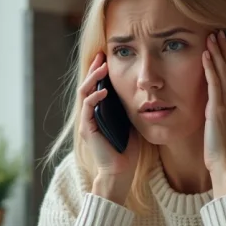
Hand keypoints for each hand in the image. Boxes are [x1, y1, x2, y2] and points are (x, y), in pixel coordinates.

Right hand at [78, 52, 139, 202]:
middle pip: (87, 85)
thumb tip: (141, 87)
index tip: (108, 56)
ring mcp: (87, 121)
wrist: (122, 170)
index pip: (96, 85)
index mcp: (99, 110)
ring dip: (92, 79)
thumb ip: (129, 105)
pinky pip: (87, 110)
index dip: (100, 70)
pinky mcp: (87, 130)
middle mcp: (90, 114)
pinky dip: (94, 98)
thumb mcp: (131, 119)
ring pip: (84, 93)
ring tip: (102, 67)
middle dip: (94, 69)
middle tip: (102, 55)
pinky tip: (104, 91)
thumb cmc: (128, 148)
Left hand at [202, 31, 225, 196]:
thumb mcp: (220, 128)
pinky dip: (211, 67)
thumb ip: (217, 114)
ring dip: (217, 52)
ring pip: (225, 71)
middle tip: (218, 31)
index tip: (222, 43)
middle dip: (224, 49)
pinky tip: (206, 54)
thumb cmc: (221, 152)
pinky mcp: (219, 109)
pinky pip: (215, 83)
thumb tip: (209, 106)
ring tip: (212, 36)